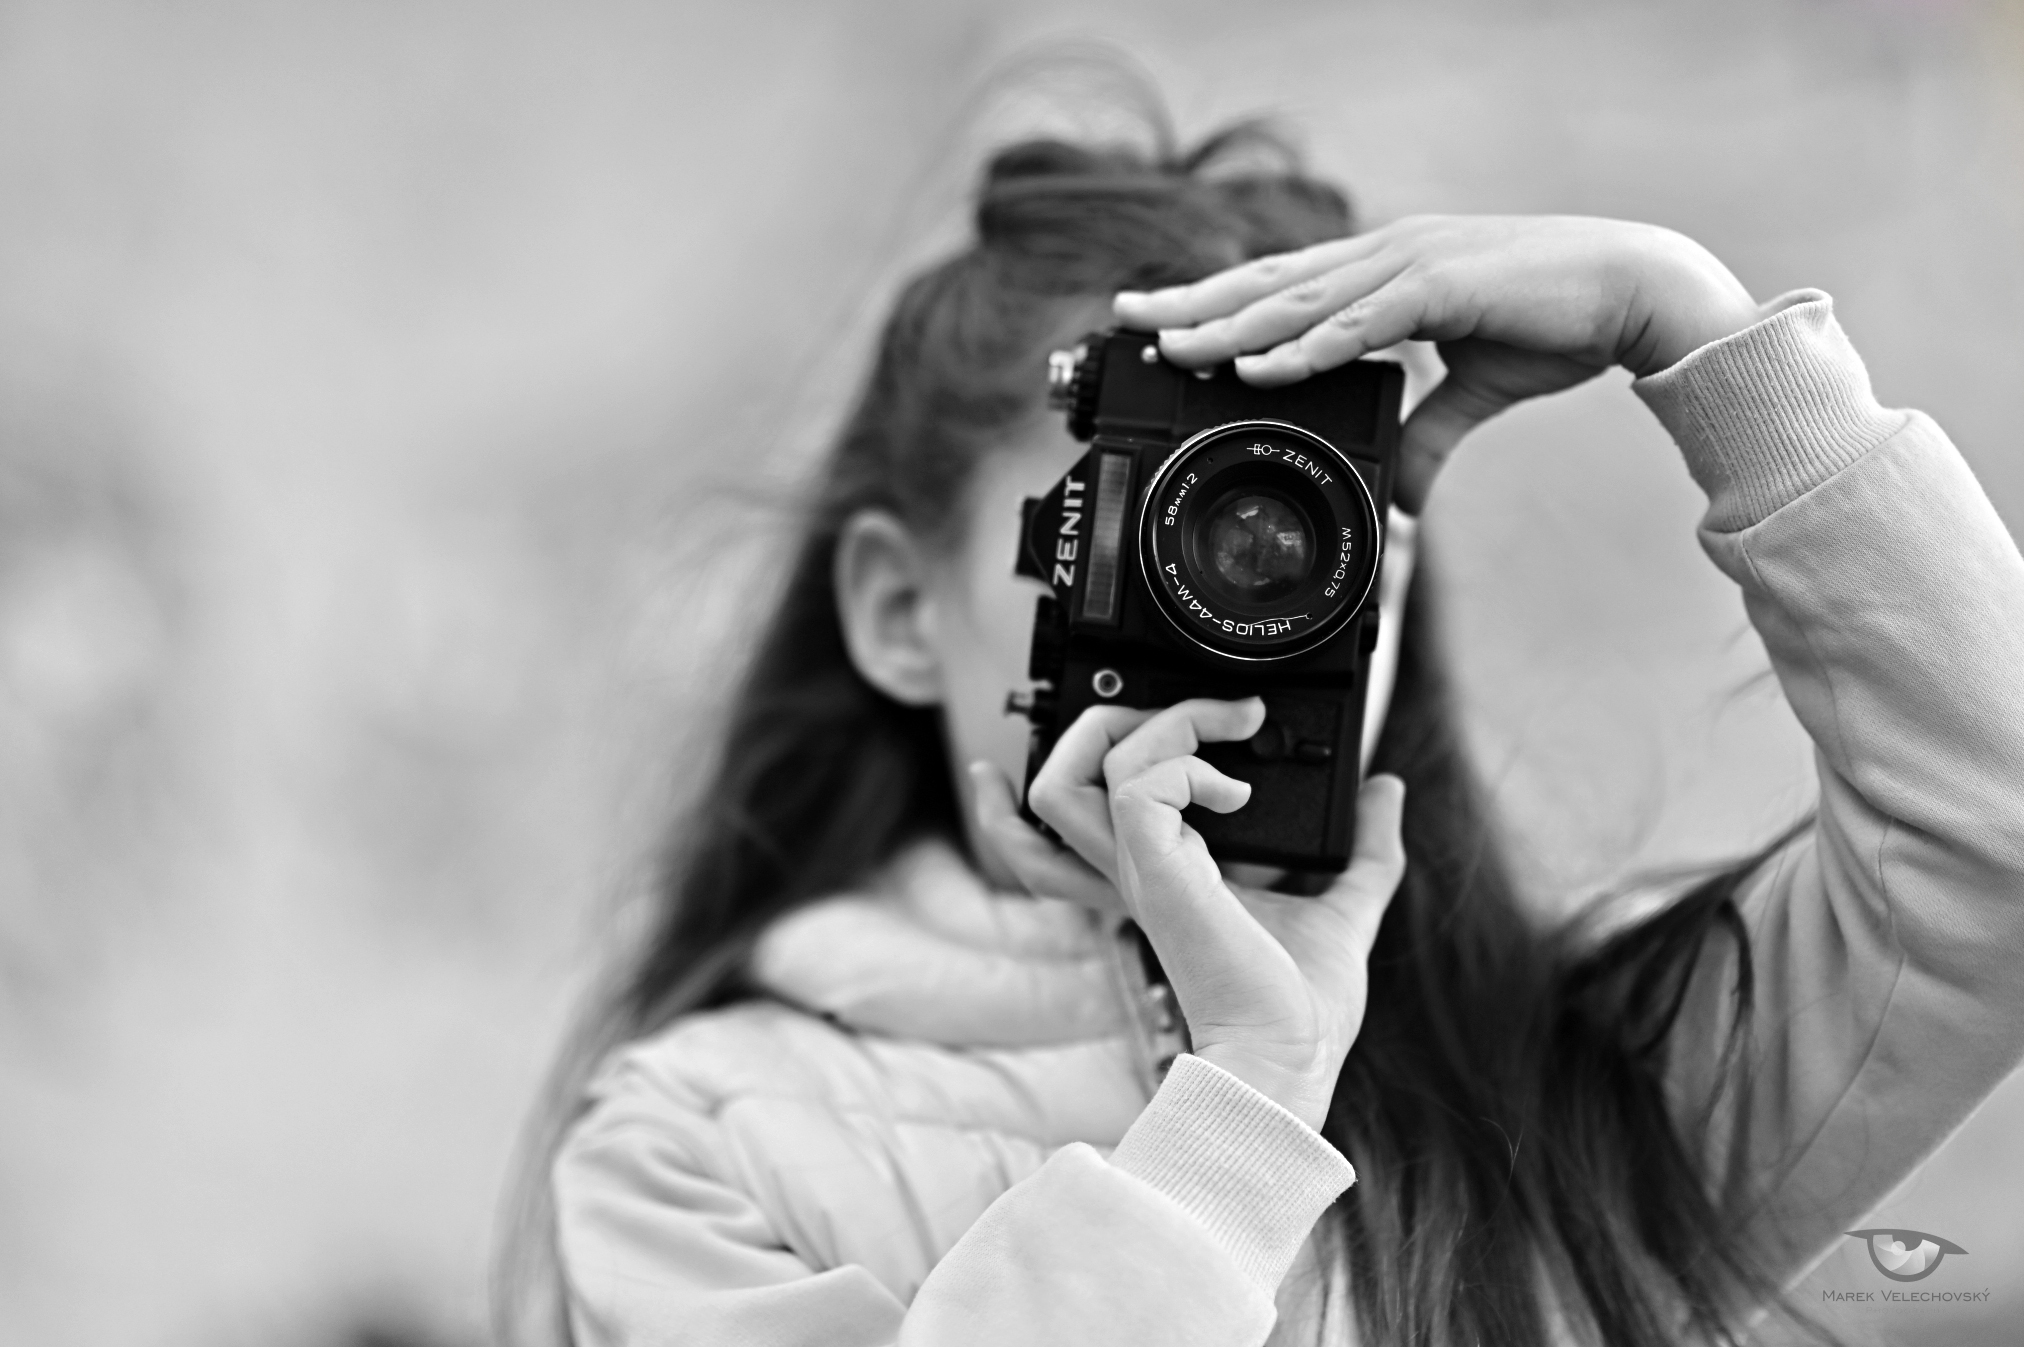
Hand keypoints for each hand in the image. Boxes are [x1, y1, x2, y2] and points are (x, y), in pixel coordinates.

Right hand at [970, 698, 1406, 1130]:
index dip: (1068, 772)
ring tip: (1228, 726)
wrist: (1291, 1056)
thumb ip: (1366, 850)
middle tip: (1205, 715)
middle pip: (1049, 785)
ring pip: (1070, 773)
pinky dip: (1188, 762)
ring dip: (1151, 724)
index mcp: (1160, 874)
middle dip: (1104, 722)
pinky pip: (1138, 784)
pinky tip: (1239, 792)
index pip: (1070, 822)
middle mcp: (1135, 868)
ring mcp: (1140, 868)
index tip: (1152, 727)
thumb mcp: (1342, 907)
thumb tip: (1387, 791)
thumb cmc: (1303, 1009)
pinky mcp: (1158, 870)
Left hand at [1114, 215, 1765, 511]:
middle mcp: (1385, 256)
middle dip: (1194, 302)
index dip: (1220, 300)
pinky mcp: (1441, 290)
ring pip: (1298, 298)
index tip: (1163, 322)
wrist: (1637, 293)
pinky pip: (1359, 324)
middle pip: (1269, 281)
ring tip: (1171, 345)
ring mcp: (1410, 266)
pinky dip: (1305, 346)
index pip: (1284, 283)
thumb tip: (1397, 498)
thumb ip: (1426, 437)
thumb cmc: (1559, 326)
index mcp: (1385, 270)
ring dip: (1231, 324)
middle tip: (1126, 317)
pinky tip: (1258, 365)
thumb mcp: (1472, 392)